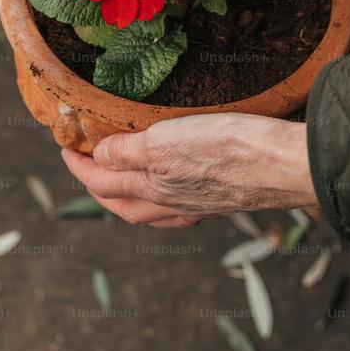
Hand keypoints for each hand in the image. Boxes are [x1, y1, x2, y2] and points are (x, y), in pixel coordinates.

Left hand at [61, 114, 316, 227]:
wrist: (284, 164)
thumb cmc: (228, 149)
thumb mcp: (165, 141)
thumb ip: (128, 151)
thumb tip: (99, 157)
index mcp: (152, 188)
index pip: (101, 182)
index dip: (78, 165)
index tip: (65, 147)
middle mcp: (171, 203)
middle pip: (121, 203)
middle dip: (97, 186)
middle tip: (85, 165)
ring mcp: (197, 204)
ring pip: (148, 209)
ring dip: (125, 196)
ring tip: (120, 181)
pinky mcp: (220, 198)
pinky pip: (177, 209)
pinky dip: (160, 201)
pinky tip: (170, 191)